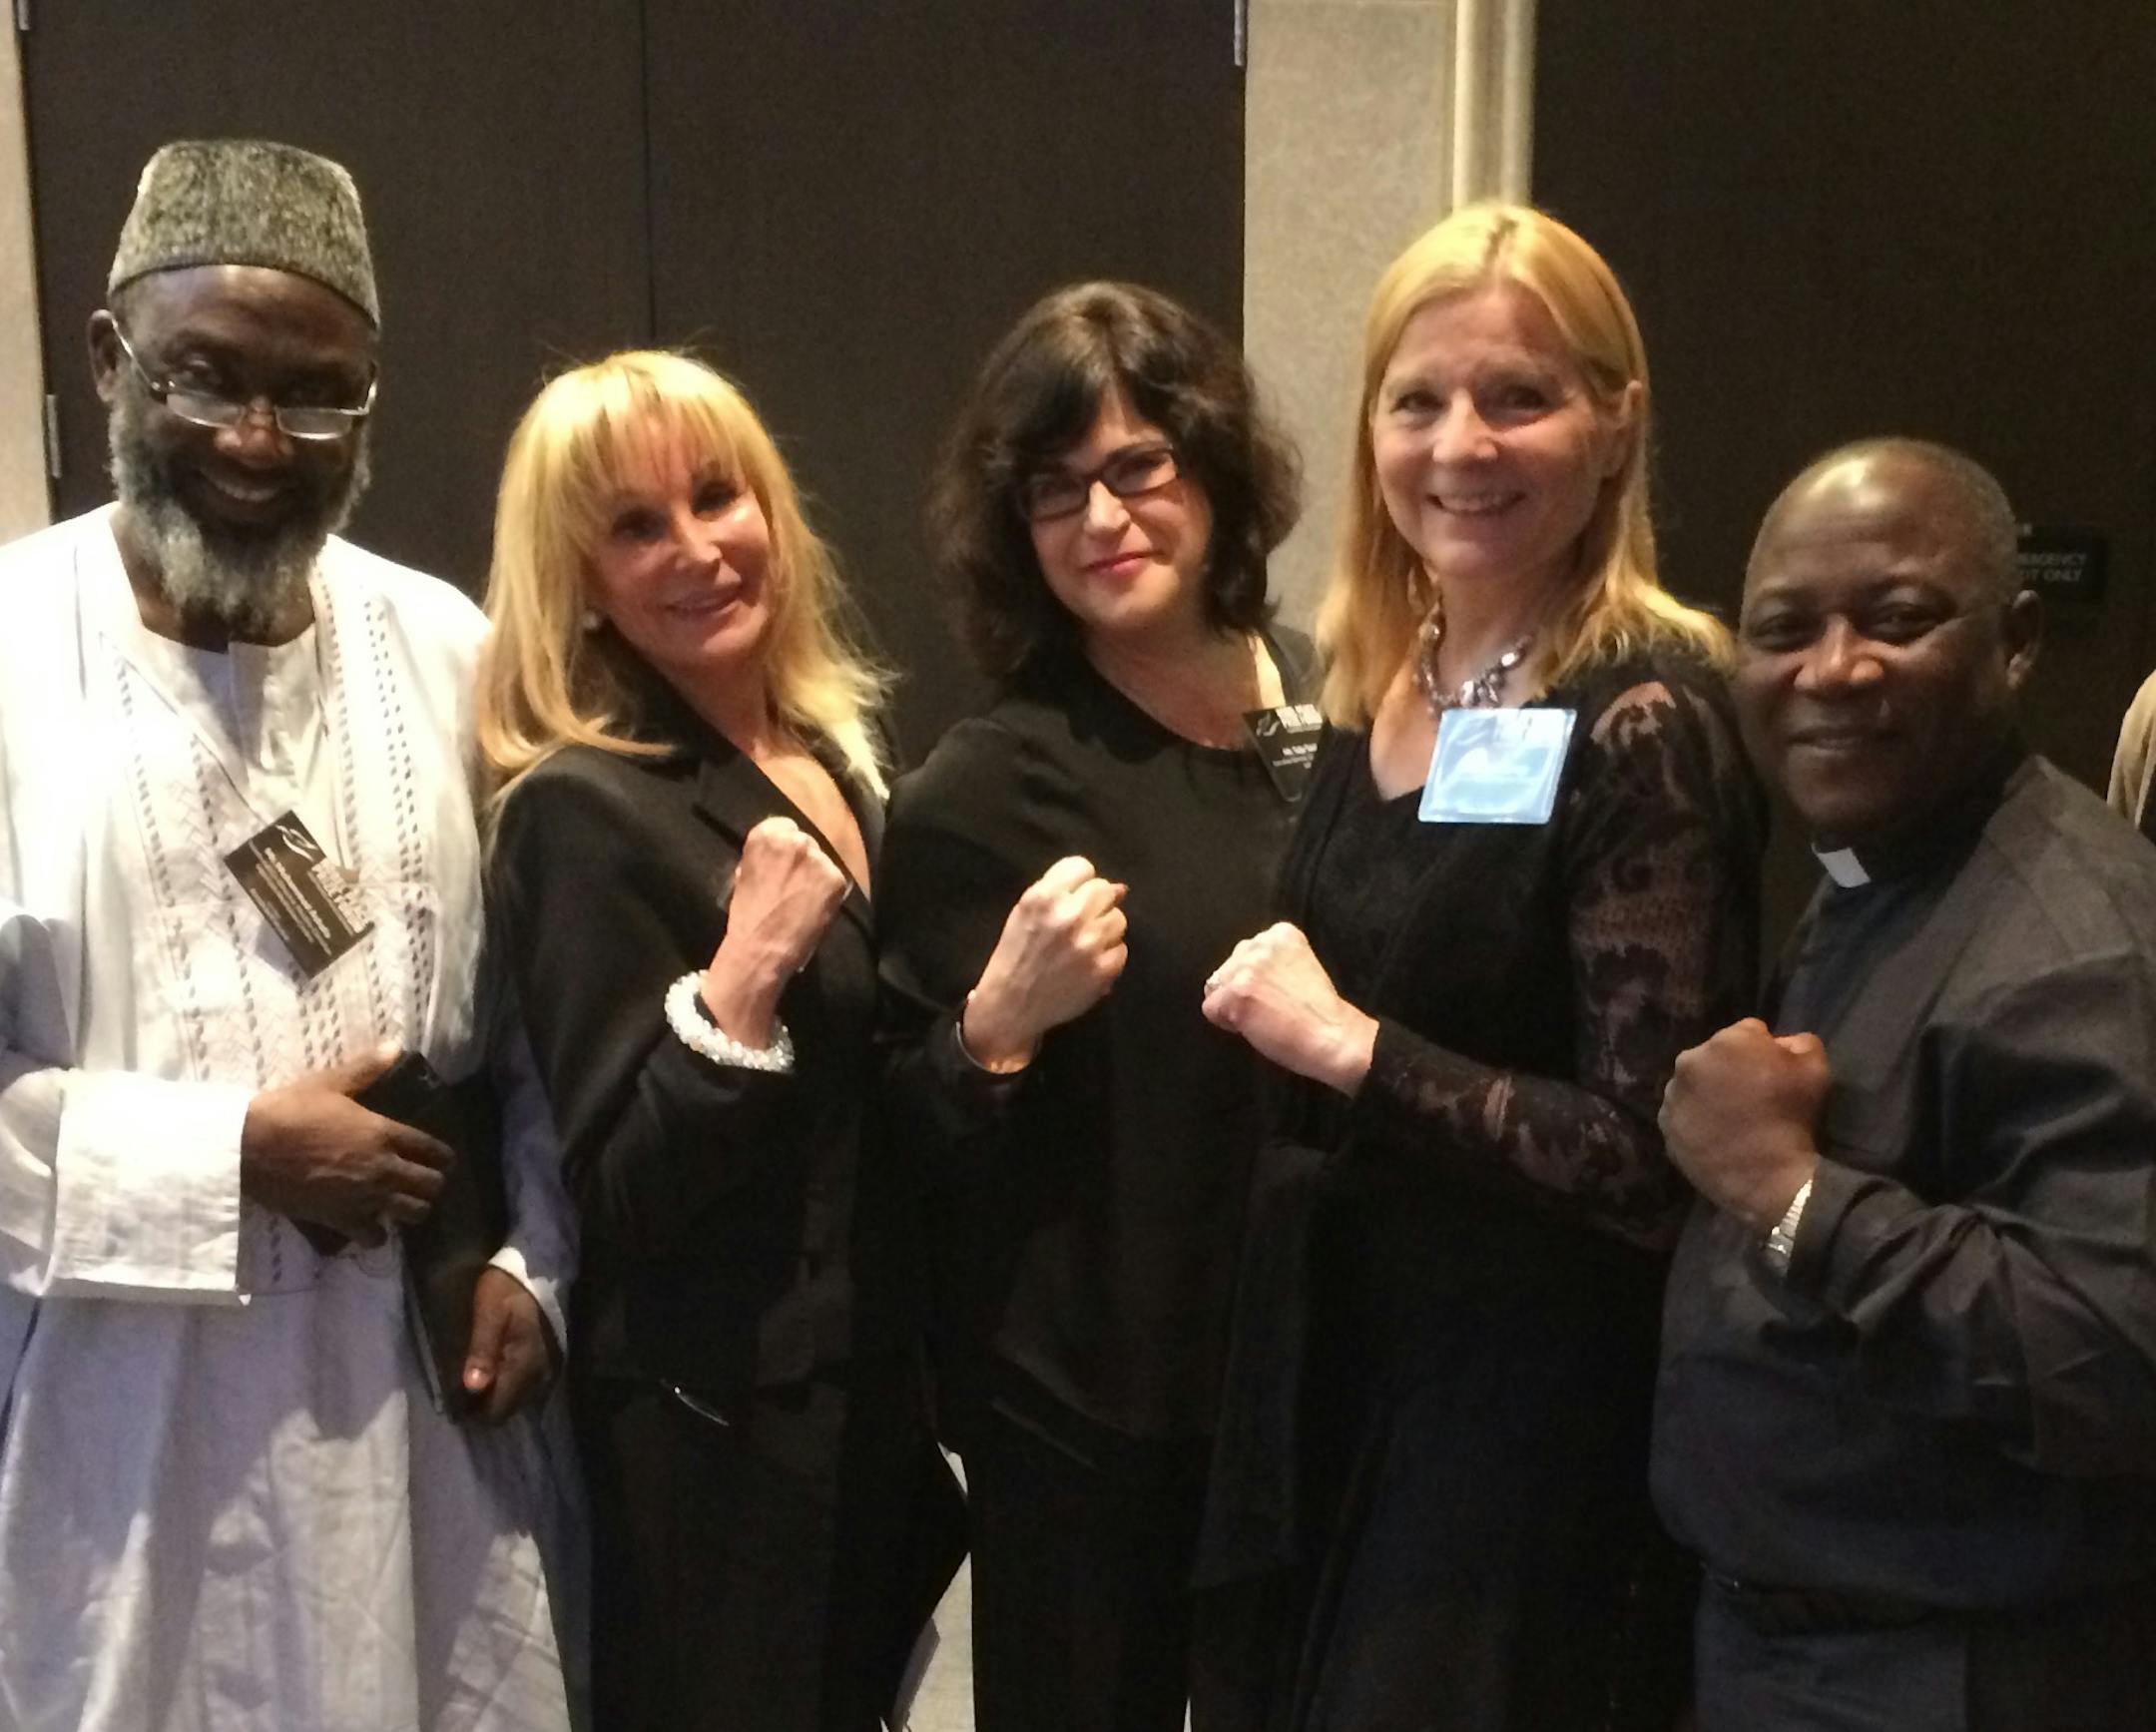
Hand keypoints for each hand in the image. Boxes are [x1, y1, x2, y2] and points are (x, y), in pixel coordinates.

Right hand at [241, 1047, 453, 1246]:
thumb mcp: (331, 1083)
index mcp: (384, 1133)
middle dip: (433, 1183)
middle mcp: (383, 1168)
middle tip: (424, 1181)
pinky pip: (374, 1237)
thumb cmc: (290, 1111)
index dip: (444, 1156)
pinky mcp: (341, 1220)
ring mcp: (364, 1197)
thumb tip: (397, 1046)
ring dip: (413, 1208)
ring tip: (403, 1203)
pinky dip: (376, 1234)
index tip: (445, 1160)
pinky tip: (370, 1225)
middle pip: (432, 1185)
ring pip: (413, 1213)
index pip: (433, 1150)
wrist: (249, 1147)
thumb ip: (367, 1068)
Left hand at [461, 1266, 559, 1424]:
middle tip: (461, 1397)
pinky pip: (528, 1384)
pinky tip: (496, 1373)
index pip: (499, 1409)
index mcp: (523, 1364)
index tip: (455, 1409)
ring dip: (499, 1396)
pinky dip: (511, 1385)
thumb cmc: (507, 1289)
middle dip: (486, 1407)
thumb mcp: (489, 1314)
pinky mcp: (549, 1356)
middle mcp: (539, 1372)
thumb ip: (482, 1350)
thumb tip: (473, 1387)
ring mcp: (547, 1365)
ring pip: (520, 1397)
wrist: (539, 1265)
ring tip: (476, 1385)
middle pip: (510, 1407)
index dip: (476, 1414)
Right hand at [703, 816, 849, 1046]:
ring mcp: (819, 858)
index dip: (785, 847)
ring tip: (804, 898)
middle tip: (794, 883)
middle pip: (805, 842)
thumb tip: (777, 856)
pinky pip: (834, 879)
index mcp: (766, 835)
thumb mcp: (745, 874)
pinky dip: (827, 892)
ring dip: (816, 874)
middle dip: (802, 859)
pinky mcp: (836, 878)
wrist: (761, 946)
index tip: (783, 862)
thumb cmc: (747, 914)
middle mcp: (795, 839)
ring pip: (821, 861)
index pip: (783, 826)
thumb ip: (764, 857)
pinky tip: (815, 906)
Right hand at [960, 856, 1127, 1070]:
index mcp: (1044, 897)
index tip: (1071, 898)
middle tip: (1079, 924)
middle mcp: (1068, 915)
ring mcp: (1089, 943)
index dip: (1079, 883)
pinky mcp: (1103, 969)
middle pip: (1104, 890)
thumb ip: (1064, 892)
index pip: (1082, 867)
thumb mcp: (1026, 913)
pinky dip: (1109, 956)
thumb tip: (1119, 887)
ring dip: (1105, 930)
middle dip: (1095, 904)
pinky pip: (1121, 949)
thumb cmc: (1016, 955)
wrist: (1011, 1005)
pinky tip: (1088, 964)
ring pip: (1118, 919)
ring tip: (1083, 945)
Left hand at [1202, 922, 1377, 1094]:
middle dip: (1239, 989)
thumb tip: (1236, 975)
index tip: (1278, 994)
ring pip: (1215, 988)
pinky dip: (1226, 1024)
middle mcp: (1261, 943)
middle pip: (1226, 968)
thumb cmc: (1319, 1012)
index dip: (1256, 980)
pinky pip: (1211, 1010)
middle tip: (1270, 1008)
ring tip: (1264, 1017)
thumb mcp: (1299, 967)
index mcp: (1280, 933)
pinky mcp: (1236, 994)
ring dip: (1232, 1006)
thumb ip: (1271, 962)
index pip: (1245, 954)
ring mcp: (1247, 968)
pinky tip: (1255, 1027)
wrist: (1334, 1037)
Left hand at [1659, 1018, 1828, 1230]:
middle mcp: (1690, 1061)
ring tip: (1732, 1119)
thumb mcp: (1815, 1068)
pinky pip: (1683, 1114)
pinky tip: (1716, 1135)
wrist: (1770, 1177)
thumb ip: (1799, 1042)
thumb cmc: (1794, 1118)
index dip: (1764, 1050)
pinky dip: (1696, 1120)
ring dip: (1709, 1093)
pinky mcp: (1666, 1127)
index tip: (1774, 1072)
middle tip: (1752, 1096)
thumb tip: (1782, 1042)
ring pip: (1694, 1085)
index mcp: (1726, 1041)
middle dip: (1731, 1068)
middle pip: (1715, 1056)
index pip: (1748, 1032)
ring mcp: (1673, 1096)